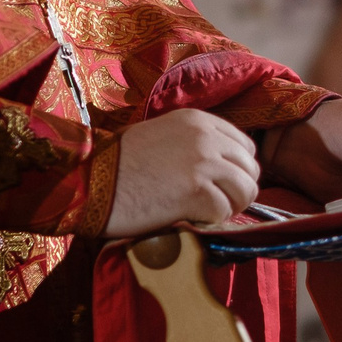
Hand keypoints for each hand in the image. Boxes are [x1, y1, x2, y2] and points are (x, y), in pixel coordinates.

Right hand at [103, 108, 262, 235]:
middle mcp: (206, 136)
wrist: (90, 180)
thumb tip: (218, 167)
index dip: (238, 170)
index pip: (245, 146)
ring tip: (206, 213)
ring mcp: (203, 163)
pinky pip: (224, 212)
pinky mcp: (196, 192)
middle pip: (251, 169)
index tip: (223, 185)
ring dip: (230, 207)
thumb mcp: (160, 135)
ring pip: (246, 191)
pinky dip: (211, 221)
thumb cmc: (117, 163)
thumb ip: (192, 143)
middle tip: (216, 204)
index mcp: (198, 120)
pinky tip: (191, 219)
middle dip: (238, 191)